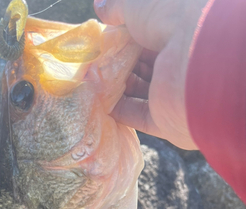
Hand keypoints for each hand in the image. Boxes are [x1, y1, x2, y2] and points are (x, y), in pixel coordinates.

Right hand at [94, 0, 207, 149]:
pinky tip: (98, 102)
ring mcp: (171, 94)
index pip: (145, 40)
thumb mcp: (138, 3)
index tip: (100, 44)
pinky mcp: (164, 120)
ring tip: (91, 82)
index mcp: (177, 33)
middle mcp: (176, 63)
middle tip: (92, 65)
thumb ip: (118, 7)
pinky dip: (117, 110)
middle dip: (115, 67)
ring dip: (114, 88)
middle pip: (140, 68)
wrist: (194, 57)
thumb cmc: (171, 18)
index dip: (122, 42)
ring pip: (137, 92)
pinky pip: (136, 116)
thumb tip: (100, 8)